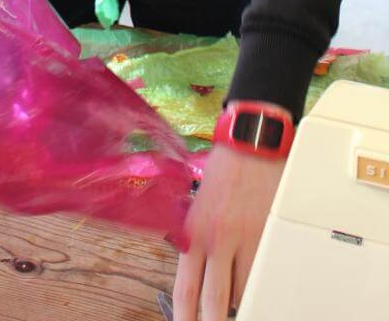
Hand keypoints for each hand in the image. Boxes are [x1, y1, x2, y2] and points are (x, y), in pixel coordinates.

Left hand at [172, 144, 284, 318]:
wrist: (249, 145)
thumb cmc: (222, 171)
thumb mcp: (196, 204)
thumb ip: (193, 237)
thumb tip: (195, 270)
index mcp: (192, 231)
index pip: (185, 288)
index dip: (184, 316)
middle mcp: (216, 238)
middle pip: (214, 299)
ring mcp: (243, 239)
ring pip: (240, 290)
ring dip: (237, 298)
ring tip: (235, 290)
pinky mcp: (266, 236)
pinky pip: (261, 273)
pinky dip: (255, 281)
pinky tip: (252, 275)